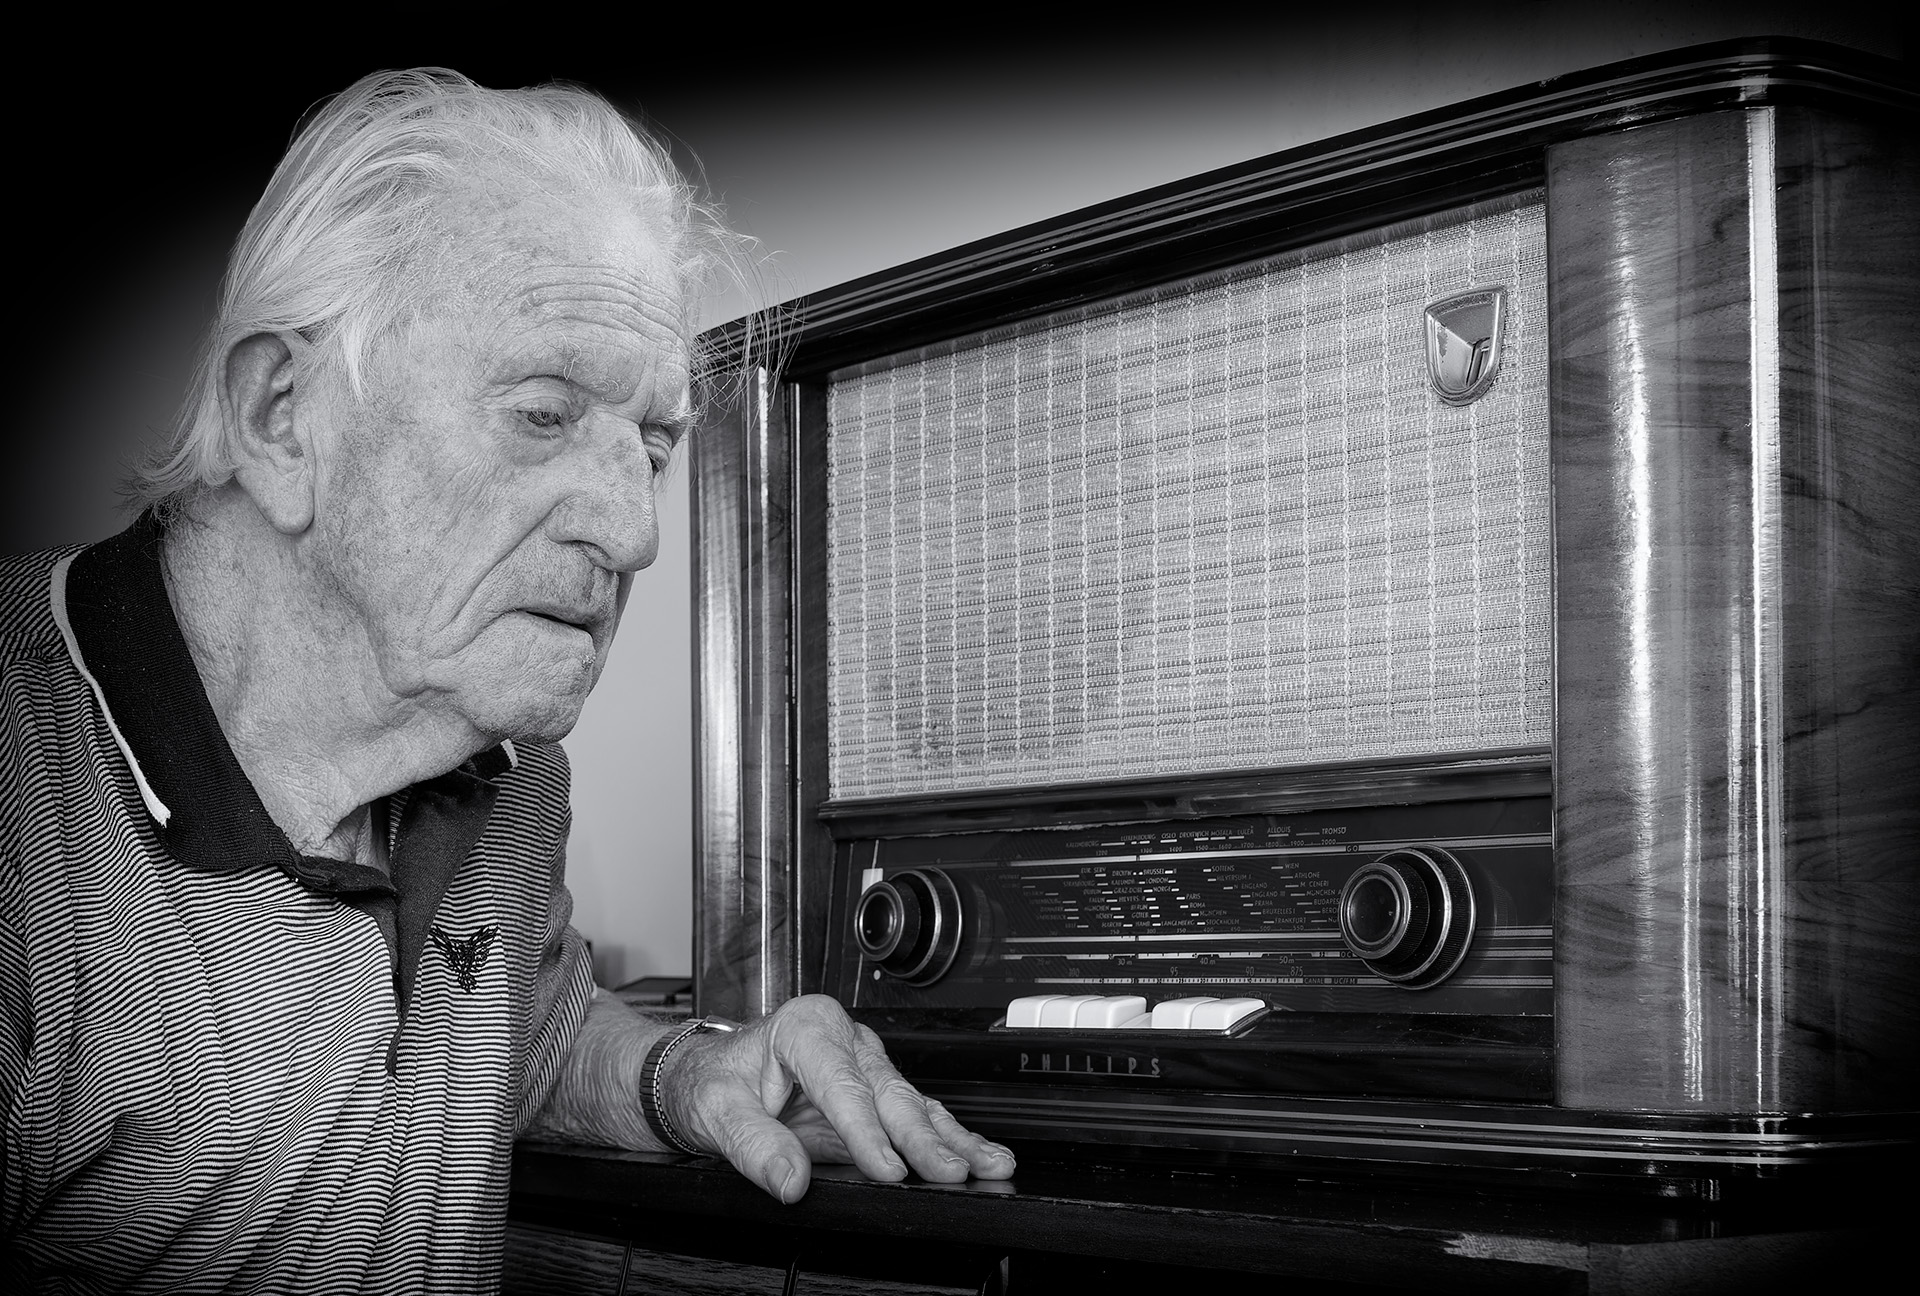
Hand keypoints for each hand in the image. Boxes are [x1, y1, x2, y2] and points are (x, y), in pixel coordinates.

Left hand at [661, 994, 1015, 1202]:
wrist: (701, 1076)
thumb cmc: (710, 1081)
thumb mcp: (716, 1109)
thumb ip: (753, 1144)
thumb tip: (789, 1179)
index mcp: (805, 1027)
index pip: (842, 1083)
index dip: (866, 1130)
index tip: (886, 1168)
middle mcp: (842, 1038)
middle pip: (888, 1091)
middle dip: (922, 1136)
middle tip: (948, 1171)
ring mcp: (863, 1063)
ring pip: (912, 1102)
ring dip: (950, 1137)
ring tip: (987, 1163)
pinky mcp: (873, 1092)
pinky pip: (915, 1114)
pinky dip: (949, 1136)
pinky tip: (981, 1155)